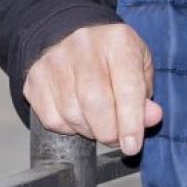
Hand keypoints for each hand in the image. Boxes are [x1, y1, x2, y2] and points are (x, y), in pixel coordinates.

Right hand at [23, 22, 163, 154]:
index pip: (127, 87)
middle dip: (108, 131)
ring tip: (97, 124)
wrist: (77, 40)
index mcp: (118, 41)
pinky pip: (51, 118)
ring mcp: (55, 59)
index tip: (132, 146)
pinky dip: (67, 129)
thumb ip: (145, 98)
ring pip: (71, 113)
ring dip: (88, 131)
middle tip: (114, 139)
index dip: (131, 122)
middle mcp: (84, 44)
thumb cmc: (115, 61)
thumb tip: (151, 118)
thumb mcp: (140, 72)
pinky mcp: (35, 76)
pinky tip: (77, 118)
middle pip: (94, 102)